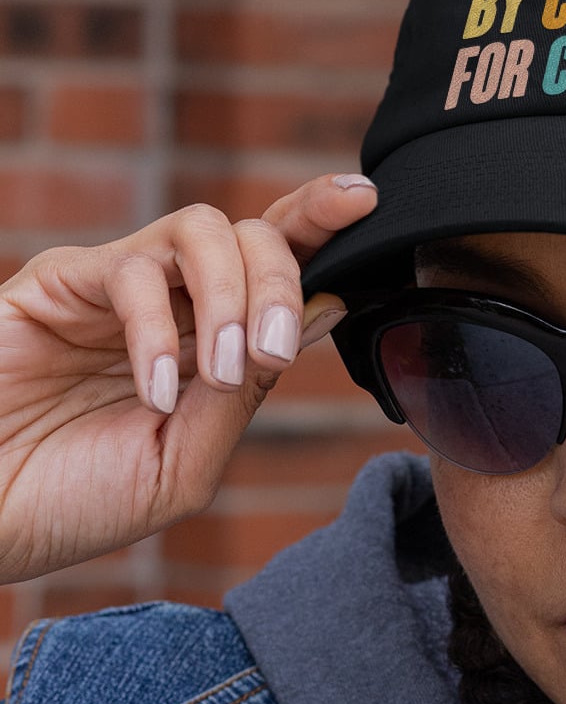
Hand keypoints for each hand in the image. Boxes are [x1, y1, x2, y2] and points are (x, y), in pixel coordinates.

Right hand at [0, 173, 376, 582]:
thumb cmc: (76, 502)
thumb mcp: (185, 464)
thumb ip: (249, 390)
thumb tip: (324, 307)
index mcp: (215, 343)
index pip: (279, 265)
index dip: (321, 224)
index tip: (366, 202)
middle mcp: (177, 304)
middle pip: (256, 235)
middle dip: (282, 280)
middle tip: (272, 351)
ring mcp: (121, 288)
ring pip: (204, 229)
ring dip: (232, 295)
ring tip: (223, 369)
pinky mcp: (61, 282)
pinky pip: (133, 270)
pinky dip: (158, 329)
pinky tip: (154, 389)